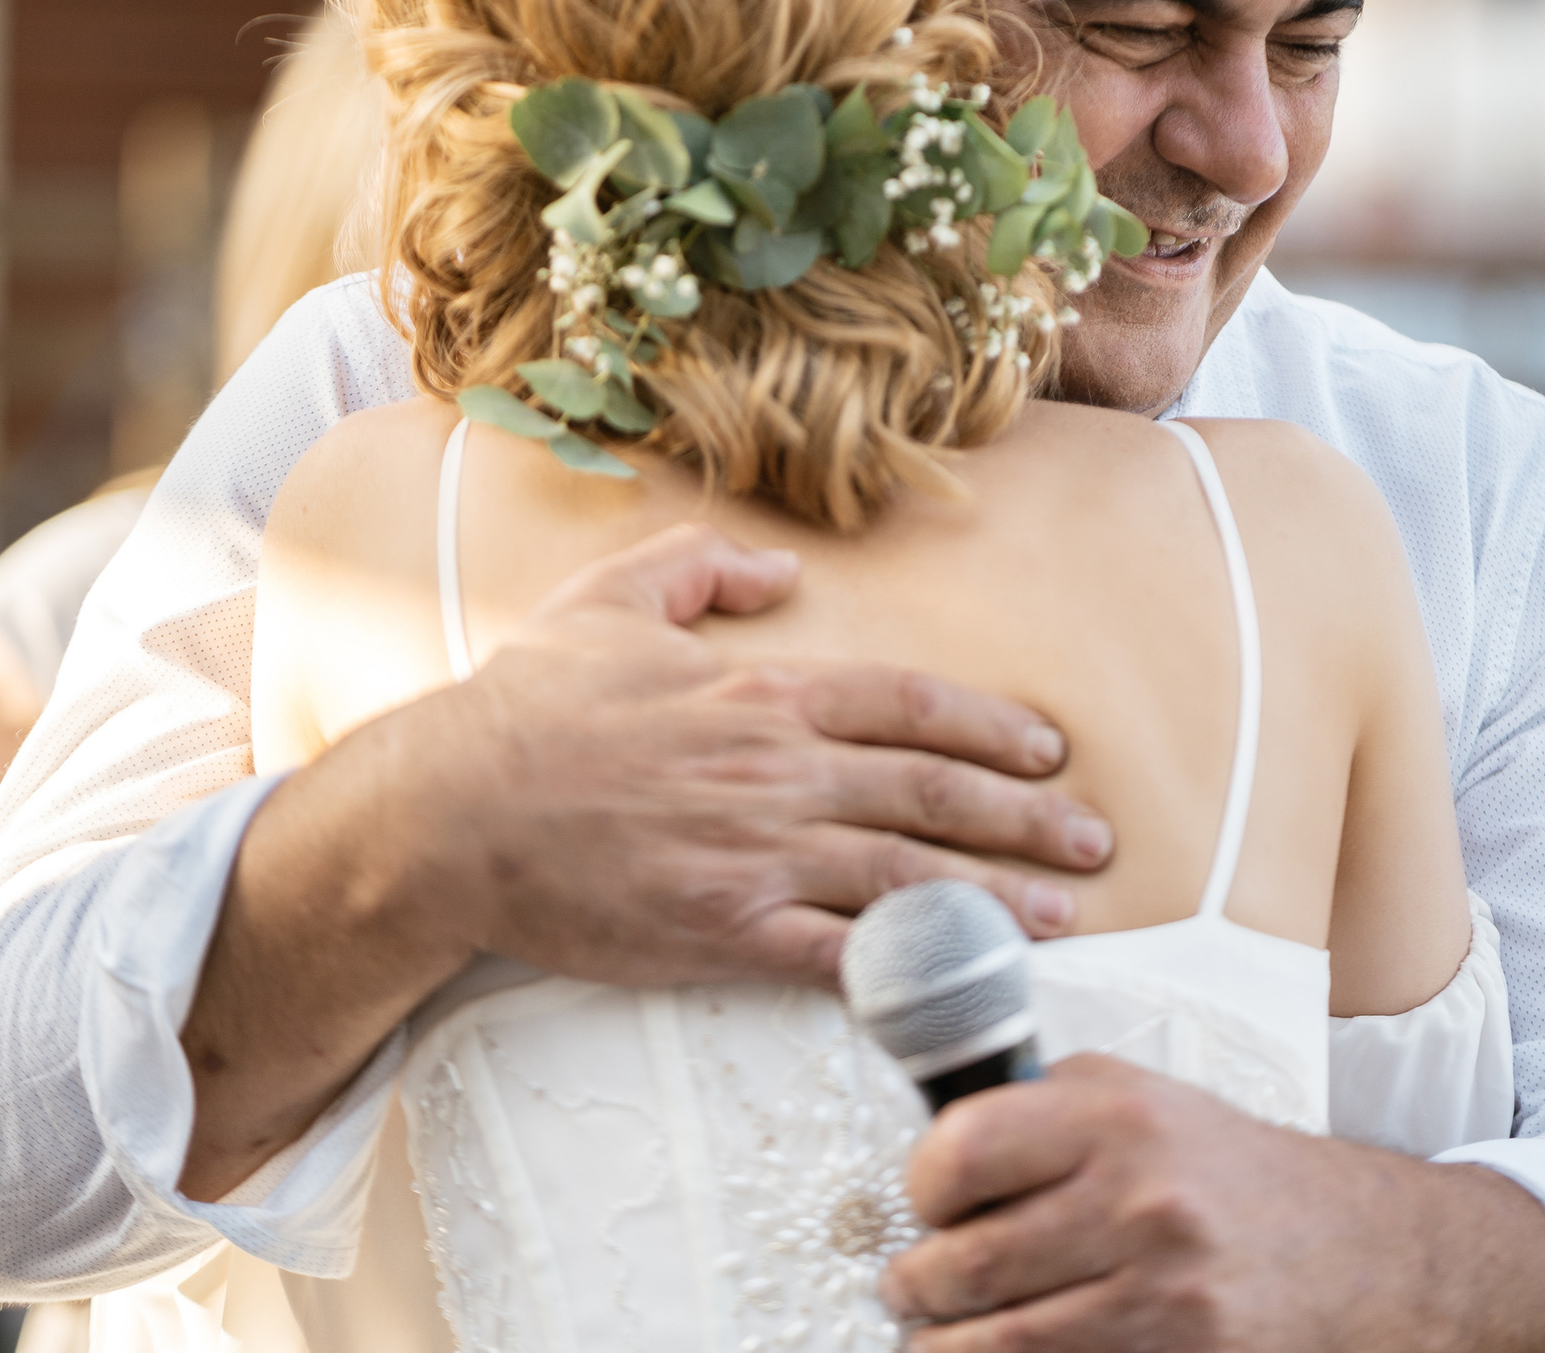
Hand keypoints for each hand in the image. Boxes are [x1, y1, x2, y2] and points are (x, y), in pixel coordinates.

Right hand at [409, 521, 1112, 985]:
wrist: (449, 810)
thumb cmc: (526, 706)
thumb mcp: (611, 599)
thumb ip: (704, 569)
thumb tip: (780, 562)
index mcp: (762, 689)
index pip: (912, 705)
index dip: (993, 729)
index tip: (1049, 752)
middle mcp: (777, 770)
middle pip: (933, 792)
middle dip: (1028, 819)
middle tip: (1094, 843)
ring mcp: (755, 855)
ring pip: (906, 877)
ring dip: (995, 898)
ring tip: (1061, 918)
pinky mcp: (723, 932)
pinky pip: (837, 956)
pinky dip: (905, 970)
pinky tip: (958, 981)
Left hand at [881, 1055, 1544, 1352]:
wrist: (1357, 1250)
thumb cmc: (1229, 1170)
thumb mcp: (1141, 1097)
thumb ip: (1040, 1105)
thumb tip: (935, 1141)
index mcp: (1117, 1118)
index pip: (959, 1153)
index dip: (920, 1186)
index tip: (926, 1202)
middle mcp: (1141, 1202)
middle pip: (966, 1264)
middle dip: (916, 1284)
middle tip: (909, 1284)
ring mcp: (1165, 1295)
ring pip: (998, 1345)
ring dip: (944, 1345)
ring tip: (936, 1333)